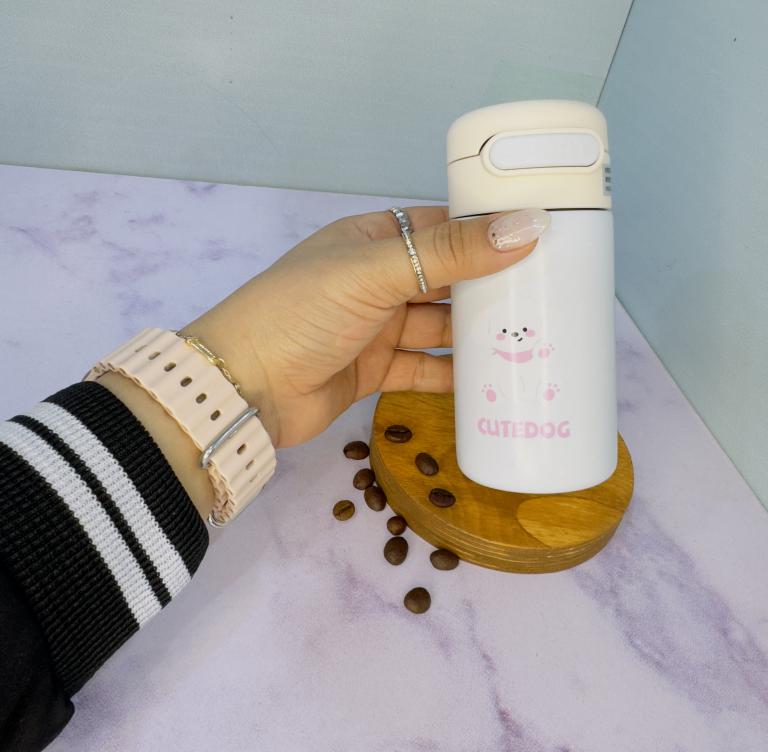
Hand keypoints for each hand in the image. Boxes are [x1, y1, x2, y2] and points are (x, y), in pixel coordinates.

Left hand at [181, 206, 549, 447]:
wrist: (244, 387)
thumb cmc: (301, 311)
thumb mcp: (375, 271)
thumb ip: (448, 253)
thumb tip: (525, 225)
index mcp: (372, 241)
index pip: (442, 228)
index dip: (488, 231)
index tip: (544, 238)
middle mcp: (377, 281)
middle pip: (447, 280)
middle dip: (491, 288)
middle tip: (550, 295)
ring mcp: (376, 328)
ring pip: (439, 327)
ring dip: (477, 334)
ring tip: (533, 338)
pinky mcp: (375, 371)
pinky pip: (424, 368)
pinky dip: (454, 375)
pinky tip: (492, 381)